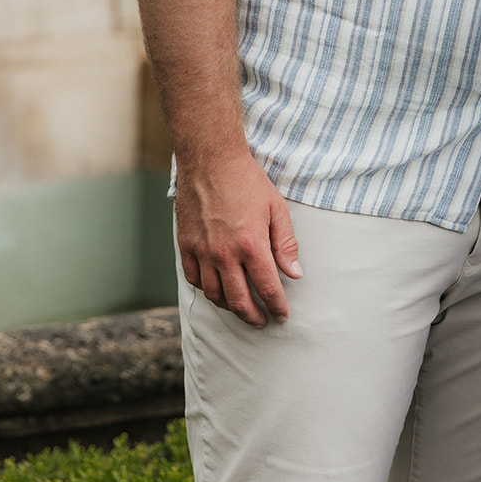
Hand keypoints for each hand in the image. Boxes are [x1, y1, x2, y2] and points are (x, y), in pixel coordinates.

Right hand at [175, 149, 302, 326]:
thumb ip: (285, 244)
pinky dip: (206, 290)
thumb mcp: (276, 208)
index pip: (267, 287)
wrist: (211, 160)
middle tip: (262, 321)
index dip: (277, 305)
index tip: (282, 315)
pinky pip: (194, 279)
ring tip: (241, 309)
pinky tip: (217, 290)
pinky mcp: (186, 244)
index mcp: (251, 244)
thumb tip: (294, 273)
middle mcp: (225, 253)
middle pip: (239, 300)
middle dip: (253, 316)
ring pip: (214, 294)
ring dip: (230, 307)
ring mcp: (202, 251)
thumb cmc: (247, 181)